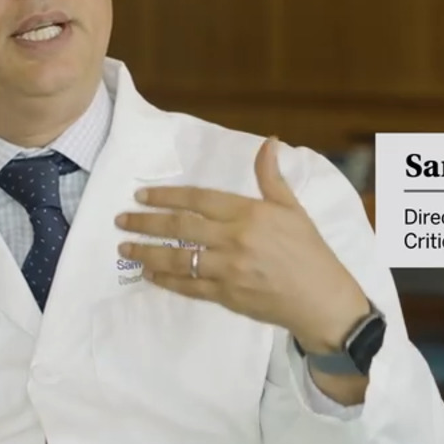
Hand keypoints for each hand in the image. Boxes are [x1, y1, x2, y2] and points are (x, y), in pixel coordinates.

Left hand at [115, 137, 369, 352]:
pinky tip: (150, 273)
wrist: (322, 301)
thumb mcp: (294, 209)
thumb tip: (268, 142)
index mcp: (250, 214)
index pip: (199, 200)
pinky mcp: (226, 296)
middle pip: (180, 227)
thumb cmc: (310, 252)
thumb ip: (271, 178)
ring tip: (125, 248)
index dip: (167, 195)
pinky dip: (166, 279)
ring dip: (147, 252)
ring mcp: (228, 271)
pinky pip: (188, 286)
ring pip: (178, 258)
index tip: (141, 195)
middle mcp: (235, 240)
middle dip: (146, 222)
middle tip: (121, 220)